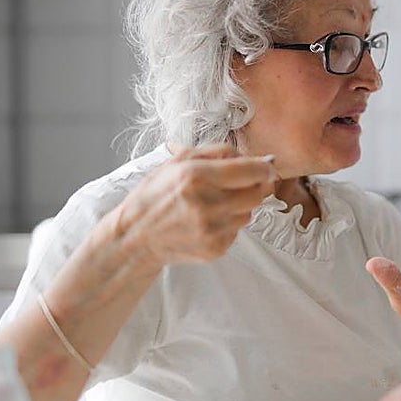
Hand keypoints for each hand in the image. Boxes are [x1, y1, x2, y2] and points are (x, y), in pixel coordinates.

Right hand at [111, 144, 275, 266]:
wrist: (135, 236)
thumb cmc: (157, 194)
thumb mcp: (178, 161)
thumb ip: (218, 152)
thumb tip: (256, 158)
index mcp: (195, 176)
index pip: (252, 171)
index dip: (264, 168)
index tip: (265, 166)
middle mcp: (206, 204)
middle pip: (258, 193)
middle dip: (255, 186)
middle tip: (241, 184)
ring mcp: (211, 230)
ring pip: (250, 213)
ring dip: (241, 206)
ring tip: (216, 203)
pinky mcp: (215, 248)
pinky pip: (237, 231)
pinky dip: (229, 223)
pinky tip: (208, 220)